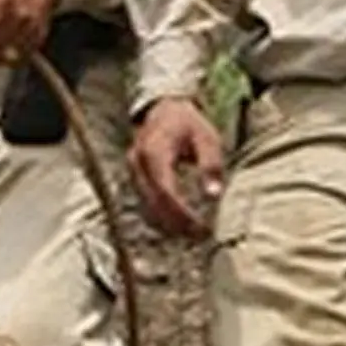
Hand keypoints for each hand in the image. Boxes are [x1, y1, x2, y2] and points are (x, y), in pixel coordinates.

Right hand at [131, 97, 228, 240]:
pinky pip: (145, 206)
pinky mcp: (134, 181)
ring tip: (194, 234)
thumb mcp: (207, 138)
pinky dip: (161, 219)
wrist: (164, 109)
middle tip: (201, 236)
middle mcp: (137, 164)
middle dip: (177, 224)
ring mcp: (132, 173)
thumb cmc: (188, 124)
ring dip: (169, 226)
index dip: (181, 213)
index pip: (164, 191)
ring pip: (146, 209)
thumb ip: (210, 165)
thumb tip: (213, 196)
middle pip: (153, 204)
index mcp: (154, 152)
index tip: (201, 226)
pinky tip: (180, 226)